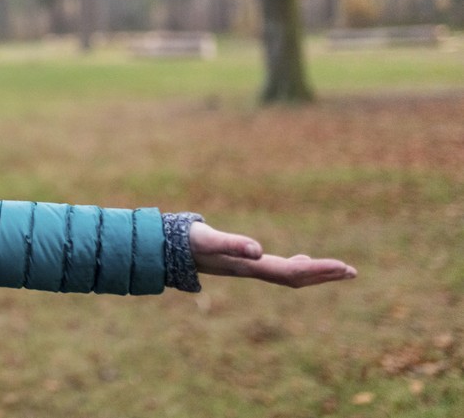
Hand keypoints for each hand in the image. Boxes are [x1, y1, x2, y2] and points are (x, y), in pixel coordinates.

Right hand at [189, 222, 357, 287]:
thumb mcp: (210, 240)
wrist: (167, 250)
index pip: (292, 272)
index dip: (318, 270)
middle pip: (295, 278)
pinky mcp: (244, 262)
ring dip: (314, 273)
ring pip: (289, 275)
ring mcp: (249, 268)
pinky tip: (302, 262)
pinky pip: (277, 268)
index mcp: (250, 267)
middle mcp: (253, 270)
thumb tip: (258, 249)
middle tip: (352, 272)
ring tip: (338, 270)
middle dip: (324, 275)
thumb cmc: (188, 242)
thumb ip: (233, 244)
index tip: (343, 267)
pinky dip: (296, 266)